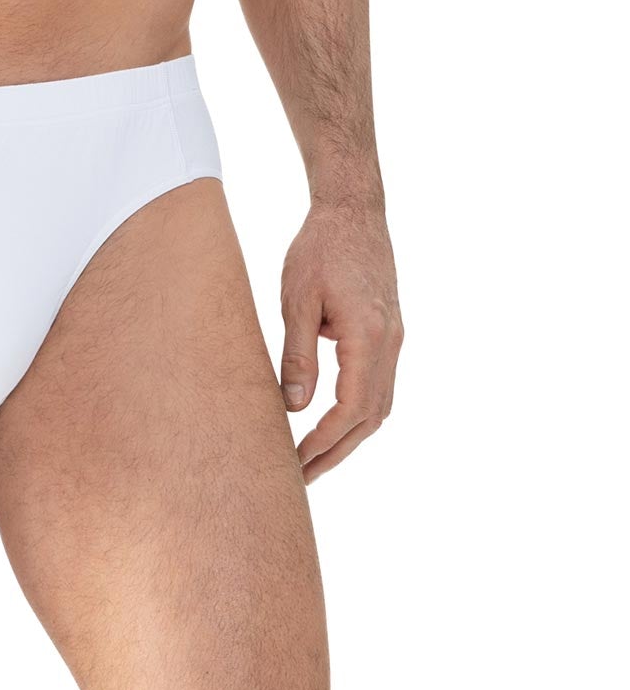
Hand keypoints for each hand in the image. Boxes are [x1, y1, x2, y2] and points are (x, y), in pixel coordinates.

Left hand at [279, 196, 402, 482]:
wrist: (353, 211)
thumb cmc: (320, 248)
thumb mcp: (297, 299)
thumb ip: (297, 354)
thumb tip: (294, 407)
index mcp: (369, 335)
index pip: (350, 407)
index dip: (324, 441)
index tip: (295, 462)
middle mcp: (391, 343)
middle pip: (371, 417)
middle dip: (337, 451)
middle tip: (300, 479)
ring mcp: (396, 339)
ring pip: (380, 405)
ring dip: (349, 436)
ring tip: (313, 460)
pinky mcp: (391, 333)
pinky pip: (380, 385)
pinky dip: (358, 412)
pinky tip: (331, 423)